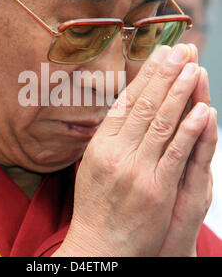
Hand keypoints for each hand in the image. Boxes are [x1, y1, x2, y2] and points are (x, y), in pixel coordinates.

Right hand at [54, 44, 215, 256]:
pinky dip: (190, 130)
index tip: (159, 56)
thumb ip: (108, 138)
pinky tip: (202, 110)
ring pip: (160, 123)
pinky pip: (175, 154)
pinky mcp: (156, 189)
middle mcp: (116, 152)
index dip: (144, 77)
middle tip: (180, 50)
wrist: (99, 245)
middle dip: (164, 75)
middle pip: (143, 106)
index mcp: (100, 145)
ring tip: (193, 69)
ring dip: (179, 94)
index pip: (125, 102)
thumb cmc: (96, 205)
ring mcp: (136, 170)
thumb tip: (123, 111)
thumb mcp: (92, 165)